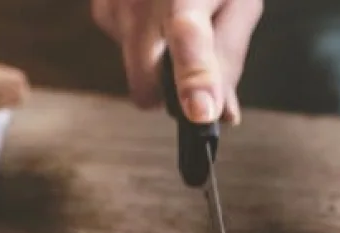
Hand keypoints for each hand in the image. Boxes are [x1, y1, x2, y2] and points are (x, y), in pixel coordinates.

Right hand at [91, 0, 263, 123]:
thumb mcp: (239, 3)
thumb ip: (230, 59)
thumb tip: (222, 115)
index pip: (190, 36)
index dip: (195, 77)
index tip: (201, 111)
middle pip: (146, 85)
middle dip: (170, 91)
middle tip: (196, 68)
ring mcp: (115, 5)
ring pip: (136, 73)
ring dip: (158, 61)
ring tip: (176, 16)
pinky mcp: (100, 10)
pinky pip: (125, 54)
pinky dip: (145, 44)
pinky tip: (156, 12)